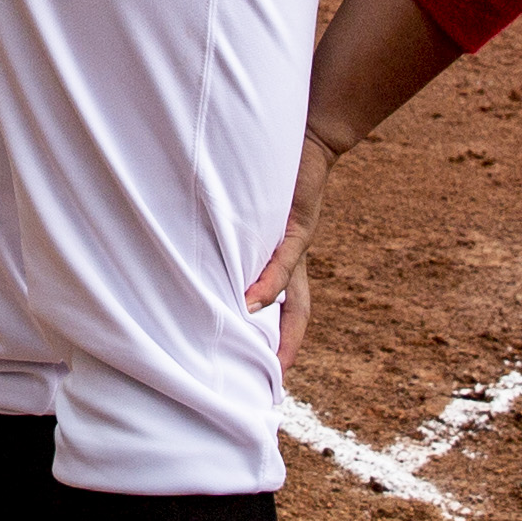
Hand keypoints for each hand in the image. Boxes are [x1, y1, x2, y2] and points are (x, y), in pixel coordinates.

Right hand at [246, 128, 339, 376]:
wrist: (307, 134)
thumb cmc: (268, 168)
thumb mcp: (248, 210)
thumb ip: (236, 234)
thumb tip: (214, 267)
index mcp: (280, 258)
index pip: (285, 309)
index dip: (280, 342)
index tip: (267, 376)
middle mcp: (291, 257)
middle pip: (293, 314)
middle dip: (284, 349)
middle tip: (269, 386)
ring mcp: (294, 244)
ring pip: (292, 299)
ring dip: (280, 331)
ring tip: (266, 362)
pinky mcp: (295, 225)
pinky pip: (284, 261)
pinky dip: (267, 285)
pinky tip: (252, 305)